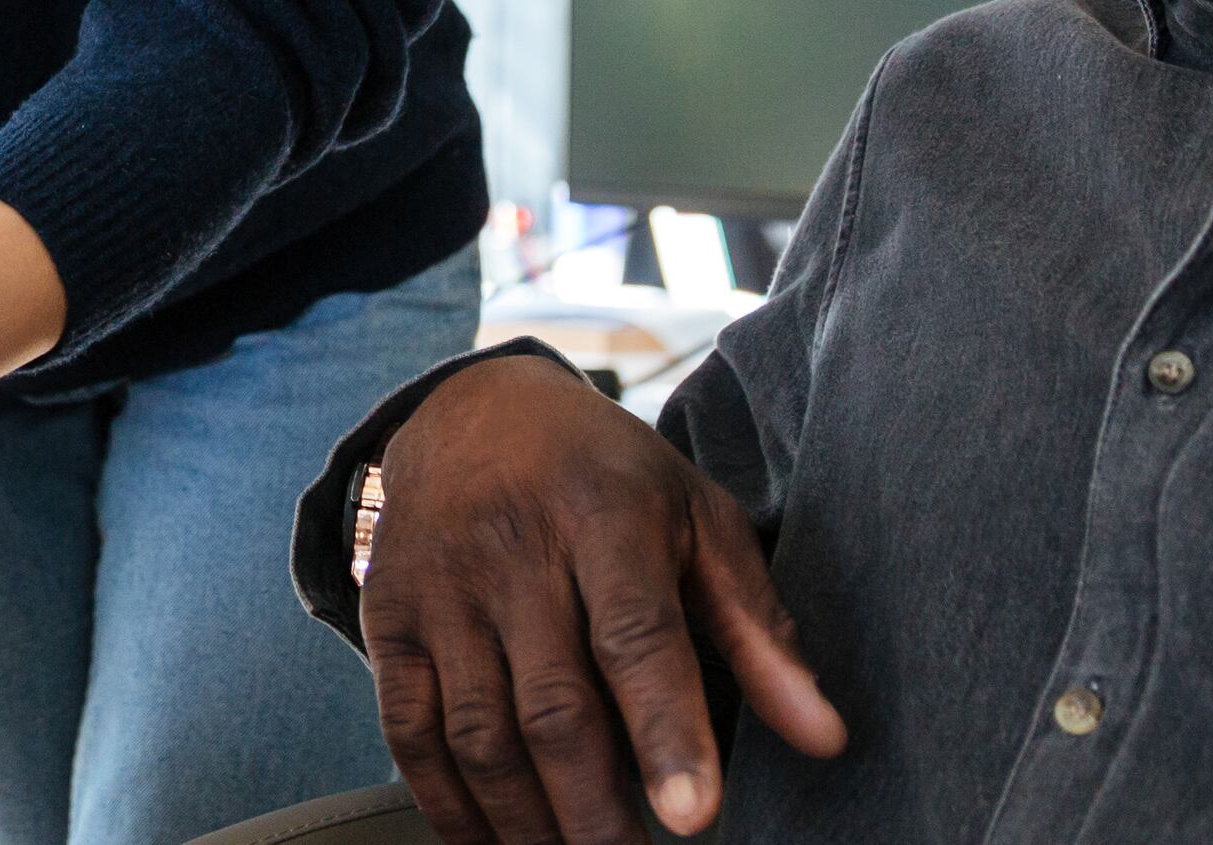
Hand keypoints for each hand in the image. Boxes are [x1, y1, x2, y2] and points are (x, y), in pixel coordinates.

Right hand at [357, 353, 843, 842]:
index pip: (636, 634)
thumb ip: (759, 631)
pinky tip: (492, 841)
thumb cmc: (605, 477)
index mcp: (604, 516)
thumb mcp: (698, 521)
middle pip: (555, 707)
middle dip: (597, 813)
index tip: (694, 816)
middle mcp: (512, 549)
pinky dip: (448, 806)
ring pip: (480, 734)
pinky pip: (410, 732)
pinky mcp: (387, 619)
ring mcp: (440, 587)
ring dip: (529, 823)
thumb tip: (825, 737)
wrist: (470, 411)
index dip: (667, 730)